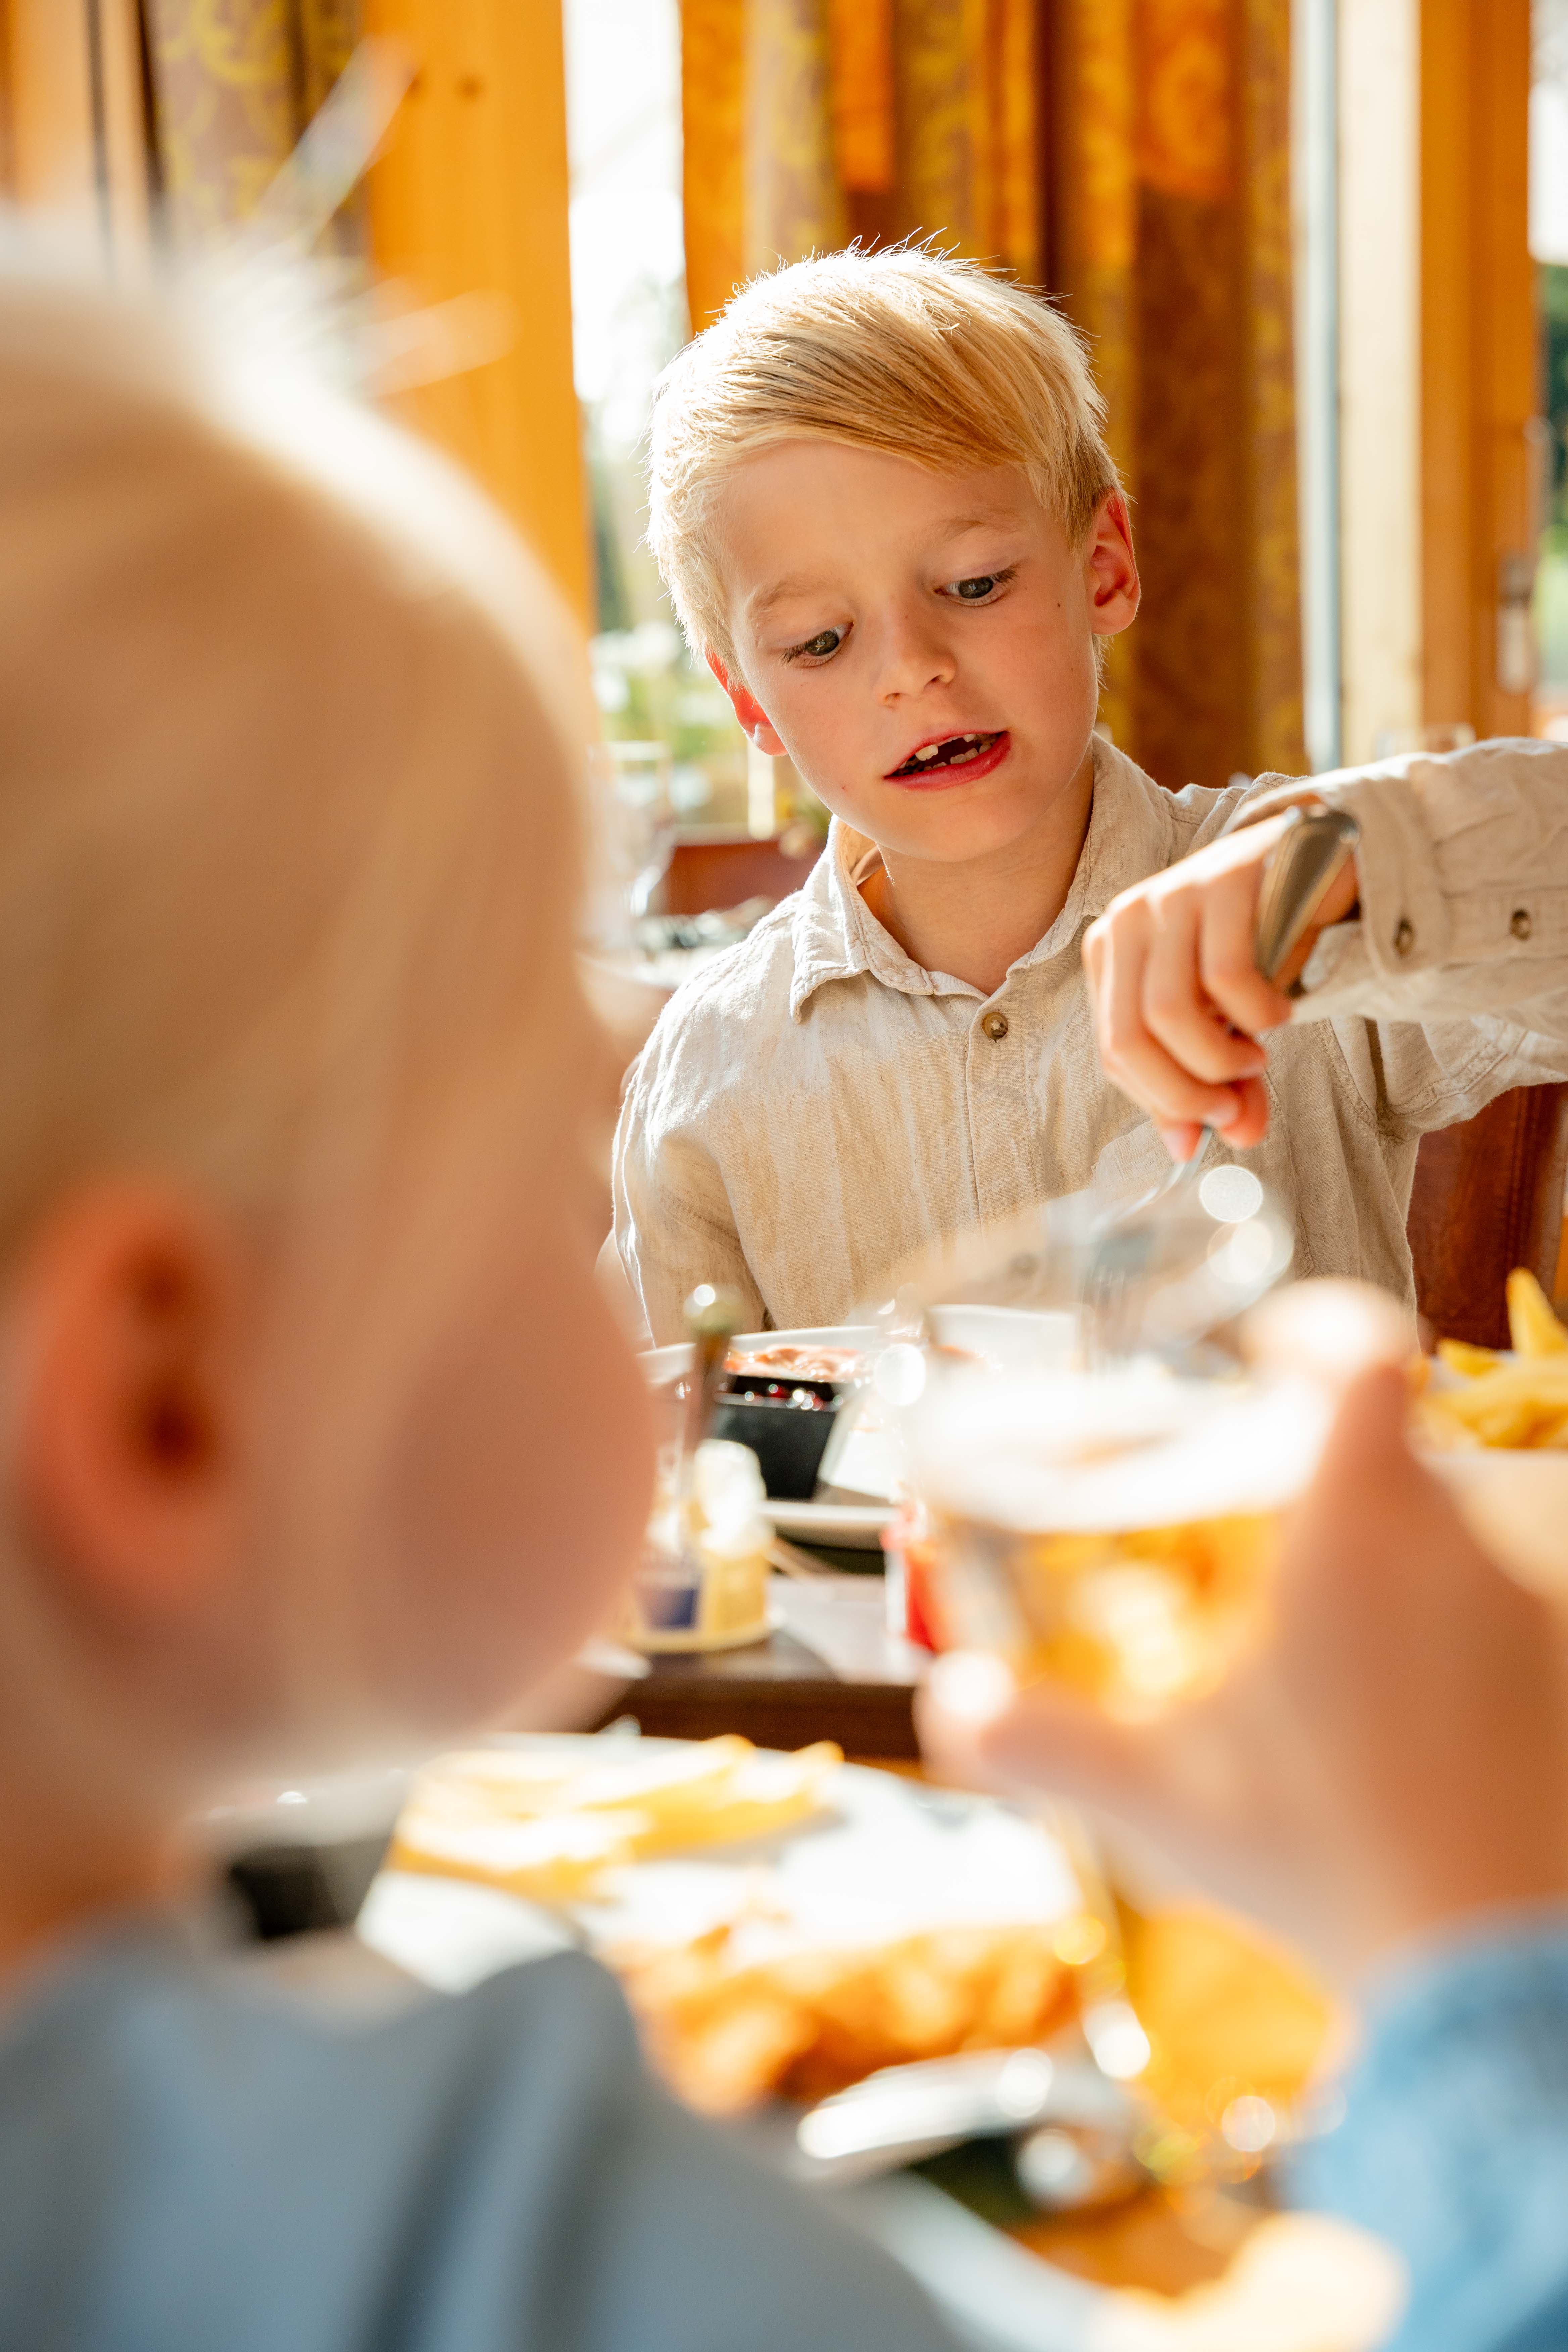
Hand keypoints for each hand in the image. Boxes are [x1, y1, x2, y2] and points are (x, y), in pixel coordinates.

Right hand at [920, 1360, 1567, 1984]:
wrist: (1487, 1979)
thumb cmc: (1328, 1870)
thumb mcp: (1158, 1802)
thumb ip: (1039, 1742)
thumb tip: (951, 1706)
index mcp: (1360, 1530)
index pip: (1363, 1352)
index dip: (1316, 1325)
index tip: (1273, 1348)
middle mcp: (1461, 1545)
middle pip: (1396, 1448)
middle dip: (1326, 1475)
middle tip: (1264, 1534)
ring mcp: (1530, 1609)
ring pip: (1450, 1533)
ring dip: (1387, 1563)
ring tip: (1327, 1648)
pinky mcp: (1564, 1671)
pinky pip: (1498, 1609)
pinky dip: (1447, 1634)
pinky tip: (1398, 1719)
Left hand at [1081, 812, 1358, 1160]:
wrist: (1316, 860)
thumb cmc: (1258, 945)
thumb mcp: (1226, 1021)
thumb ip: (1211, 1080)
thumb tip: (1200, 1148)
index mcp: (1110, 953)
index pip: (1114, 1052)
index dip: (1163, 1100)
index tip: (1216, 1118)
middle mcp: (1127, 920)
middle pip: (1128, 1039)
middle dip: (1184, 1092)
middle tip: (1235, 1104)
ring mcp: (1170, 895)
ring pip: (1169, 1013)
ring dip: (1219, 1059)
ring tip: (1258, 1059)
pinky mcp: (1221, 882)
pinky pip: (1226, 976)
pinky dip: (1258, 1015)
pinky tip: (1279, 1015)